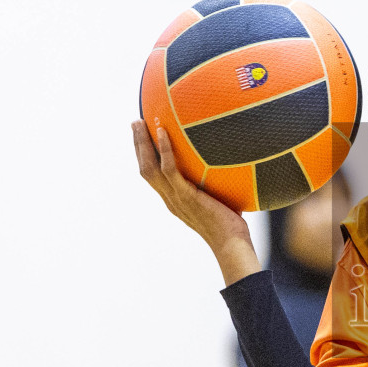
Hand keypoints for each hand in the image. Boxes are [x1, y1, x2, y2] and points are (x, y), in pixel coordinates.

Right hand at [132, 120, 260, 284]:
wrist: (231, 244)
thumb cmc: (231, 226)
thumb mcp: (219, 201)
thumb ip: (216, 185)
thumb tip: (232, 166)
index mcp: (174, 200)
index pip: (153, 176)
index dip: (145, 157)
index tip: (143, 138)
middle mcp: (170, 199)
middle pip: (144, 168)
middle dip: (138, 145)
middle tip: (135, 123)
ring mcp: (175, 198)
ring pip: (149, 167)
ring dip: (142, 143)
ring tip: (140, 122)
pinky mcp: (186, 196)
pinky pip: (170, 169)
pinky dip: (164, 150)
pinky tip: (162, 132)